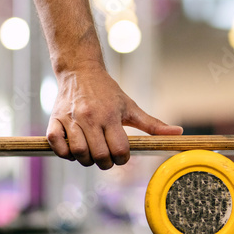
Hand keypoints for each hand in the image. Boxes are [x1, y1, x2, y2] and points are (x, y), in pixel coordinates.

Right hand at [47, 65, 182, 168]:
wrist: (80, 70)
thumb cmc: (108, 91)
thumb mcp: (131, 106)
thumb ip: (153, 124)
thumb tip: (178, 133)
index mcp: (110, 116)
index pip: (120, 150)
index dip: (123, 159)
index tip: (121, 155)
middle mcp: (90, 117)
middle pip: (99, 156)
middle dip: (105, 163)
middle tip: (106, 158)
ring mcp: (70, 119)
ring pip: (78, 153)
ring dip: (85, 160)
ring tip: (91, 153)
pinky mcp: (54, 119)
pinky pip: (56, 145)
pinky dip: (64, 152)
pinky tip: (73, 148)